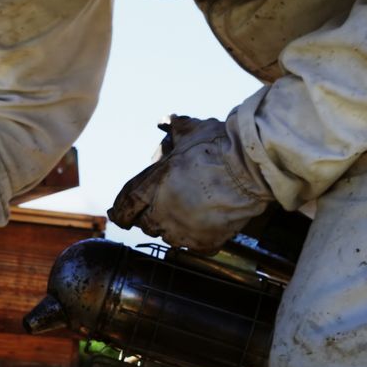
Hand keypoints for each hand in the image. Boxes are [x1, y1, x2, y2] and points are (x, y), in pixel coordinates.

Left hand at [108, 114, 273, 251]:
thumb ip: (175, 127)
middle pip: (145, 224)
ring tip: (183, 217)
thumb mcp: (191, 130)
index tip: (117, 215)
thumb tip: (165, 119)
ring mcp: (184, 230)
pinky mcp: (206, 241)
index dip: (119, 212)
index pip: (125, 207)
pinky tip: (203, 229)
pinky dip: (197, 240)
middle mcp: (162, 213)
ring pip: (168, 237)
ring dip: (171, 228)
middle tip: (158, 209)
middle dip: (148, 217)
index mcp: (152, 187)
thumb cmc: (218, 146)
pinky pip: (195, 247)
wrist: (250, 167)